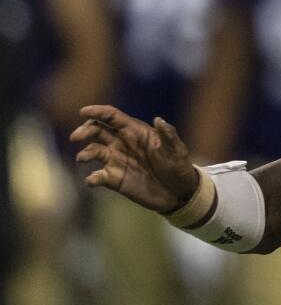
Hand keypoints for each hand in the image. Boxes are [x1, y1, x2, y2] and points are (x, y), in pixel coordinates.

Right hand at [71, 105, 198, 212]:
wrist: (180, 193)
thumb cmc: (179, 166)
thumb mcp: (177, 150)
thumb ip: (168, 135)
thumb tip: (158, 119)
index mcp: (136, 131)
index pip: (112, 116)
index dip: (97, 111)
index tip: (83, 112)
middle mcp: (122, 143)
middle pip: (97, 131)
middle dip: (85, 131)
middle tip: (76, 136)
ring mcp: (116, 161)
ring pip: (93, 151)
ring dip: (85, 153)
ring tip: (83, 158)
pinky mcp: (114, 179)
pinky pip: (98, 176)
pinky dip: (92, 178)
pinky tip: (92, 180)